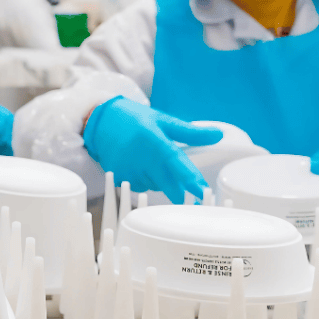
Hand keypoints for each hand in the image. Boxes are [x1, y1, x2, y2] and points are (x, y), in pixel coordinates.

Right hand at [83, 96, 222, 201]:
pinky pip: (143, 186)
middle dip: (182, 193)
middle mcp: (141, 159)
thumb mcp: (163, 120)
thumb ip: (191, 132)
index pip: (177, 165)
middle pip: (168, 186)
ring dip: (162, 180)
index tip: (204, 192)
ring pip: (156, 186)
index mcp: (154, 141)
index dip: (191, 181)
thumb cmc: (134, 119)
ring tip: (152, 160)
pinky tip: (141, 165)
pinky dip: (147, 180)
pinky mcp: (121, 180)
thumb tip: (218, 135)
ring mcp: (129, 172)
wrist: (100, 123)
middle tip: (195, 199)